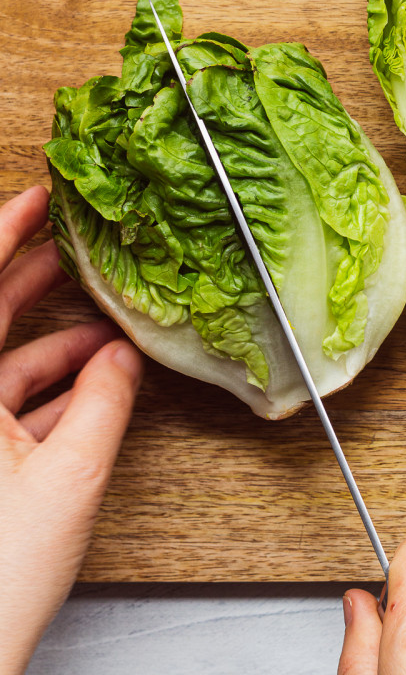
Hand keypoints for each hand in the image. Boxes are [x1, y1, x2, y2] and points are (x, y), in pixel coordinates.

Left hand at [0, 186, 142, 674]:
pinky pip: (11, 405)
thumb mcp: (70, 475)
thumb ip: (104, 401)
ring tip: (108, 322)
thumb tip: (125, 356)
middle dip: (33, 276)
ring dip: (58, 344)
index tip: (36, 198)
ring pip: (5, 364)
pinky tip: (95, 382)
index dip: (5, 234)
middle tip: (73, 240)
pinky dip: (53, 390)